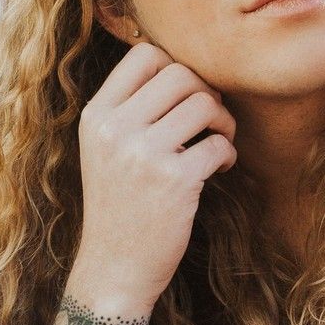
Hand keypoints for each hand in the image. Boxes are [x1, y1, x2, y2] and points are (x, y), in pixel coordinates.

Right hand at [70, 42, 235, 309]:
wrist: (113, 269)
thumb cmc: (117, 207)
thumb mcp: (104, 150)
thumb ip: (130, 110)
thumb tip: (184, 69)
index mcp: (96, 116)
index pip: (144, 55)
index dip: (175, 67)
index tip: (184, 96)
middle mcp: (115, 129)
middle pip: (180, 73)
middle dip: (206, 92)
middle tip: (210, 121)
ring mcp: (144, 154)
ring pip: (205, 103)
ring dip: (223, 121)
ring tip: (218, 142)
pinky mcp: (175, 181)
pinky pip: (218, 144)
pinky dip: (228, 154)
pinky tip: (220, 169)